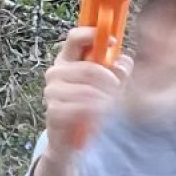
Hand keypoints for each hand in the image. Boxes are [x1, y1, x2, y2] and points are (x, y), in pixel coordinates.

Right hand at [42, 26, 131, 159]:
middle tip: (118, 91)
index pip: (75, 37)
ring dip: (105, 99)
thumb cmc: (91, 107)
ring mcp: (52, 91)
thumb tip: (123, 62)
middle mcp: (56, 71)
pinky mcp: (53, 110)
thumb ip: (119, 71)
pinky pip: (80, 108)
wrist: (71, 141)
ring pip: (87, 90)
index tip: (113, 42)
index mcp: (68, 59)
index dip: (93, 34)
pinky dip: (95, 113)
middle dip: (110, 81)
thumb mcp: (109, 85)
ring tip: (111, 107)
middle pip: (88, 68)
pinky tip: (100, 117)